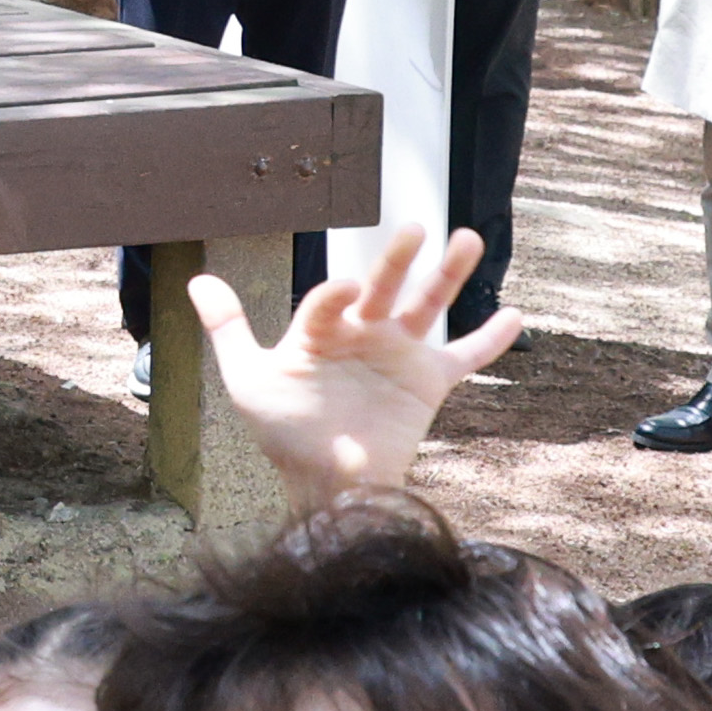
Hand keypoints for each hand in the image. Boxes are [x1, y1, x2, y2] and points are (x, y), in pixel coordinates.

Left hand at [189, 224, 516, 507]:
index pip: (330, 300)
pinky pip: (465, 356)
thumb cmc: (285, 434)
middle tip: (414, 226)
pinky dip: (490, 339)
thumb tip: (197, 278)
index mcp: (321, 330)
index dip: (334, 295)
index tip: (343, 290)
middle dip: (397, 258)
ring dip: (447, 273)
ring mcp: (397, 354)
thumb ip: (229, 328)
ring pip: (427, 305)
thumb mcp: (248, 378)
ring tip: (467, 238)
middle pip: (383, 285)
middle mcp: (362, 333)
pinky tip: (514, 315)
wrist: (325, 484)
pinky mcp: (428, 382)